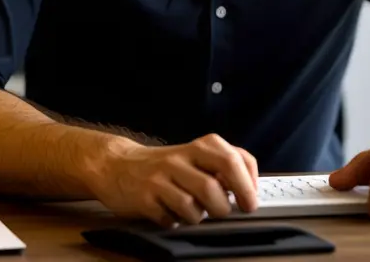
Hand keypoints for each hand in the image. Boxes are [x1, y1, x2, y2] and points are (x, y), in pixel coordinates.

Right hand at [91, 133, 259, 226]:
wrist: (119, 166)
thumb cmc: (167, 165)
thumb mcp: (198, 155)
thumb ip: (224, 164)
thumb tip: (250, 186)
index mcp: (200, 146)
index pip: (234, 160)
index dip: (248, 185)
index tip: (250, 201)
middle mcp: (180, 159)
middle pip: (213, 185)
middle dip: (226, 205)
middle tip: (229, 212)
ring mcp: (160, 178)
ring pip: (193, 206)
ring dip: (201, 217)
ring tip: (197, 214)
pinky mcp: (144, 197)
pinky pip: (171, 219)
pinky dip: (178, 223)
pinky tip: (174, 215)